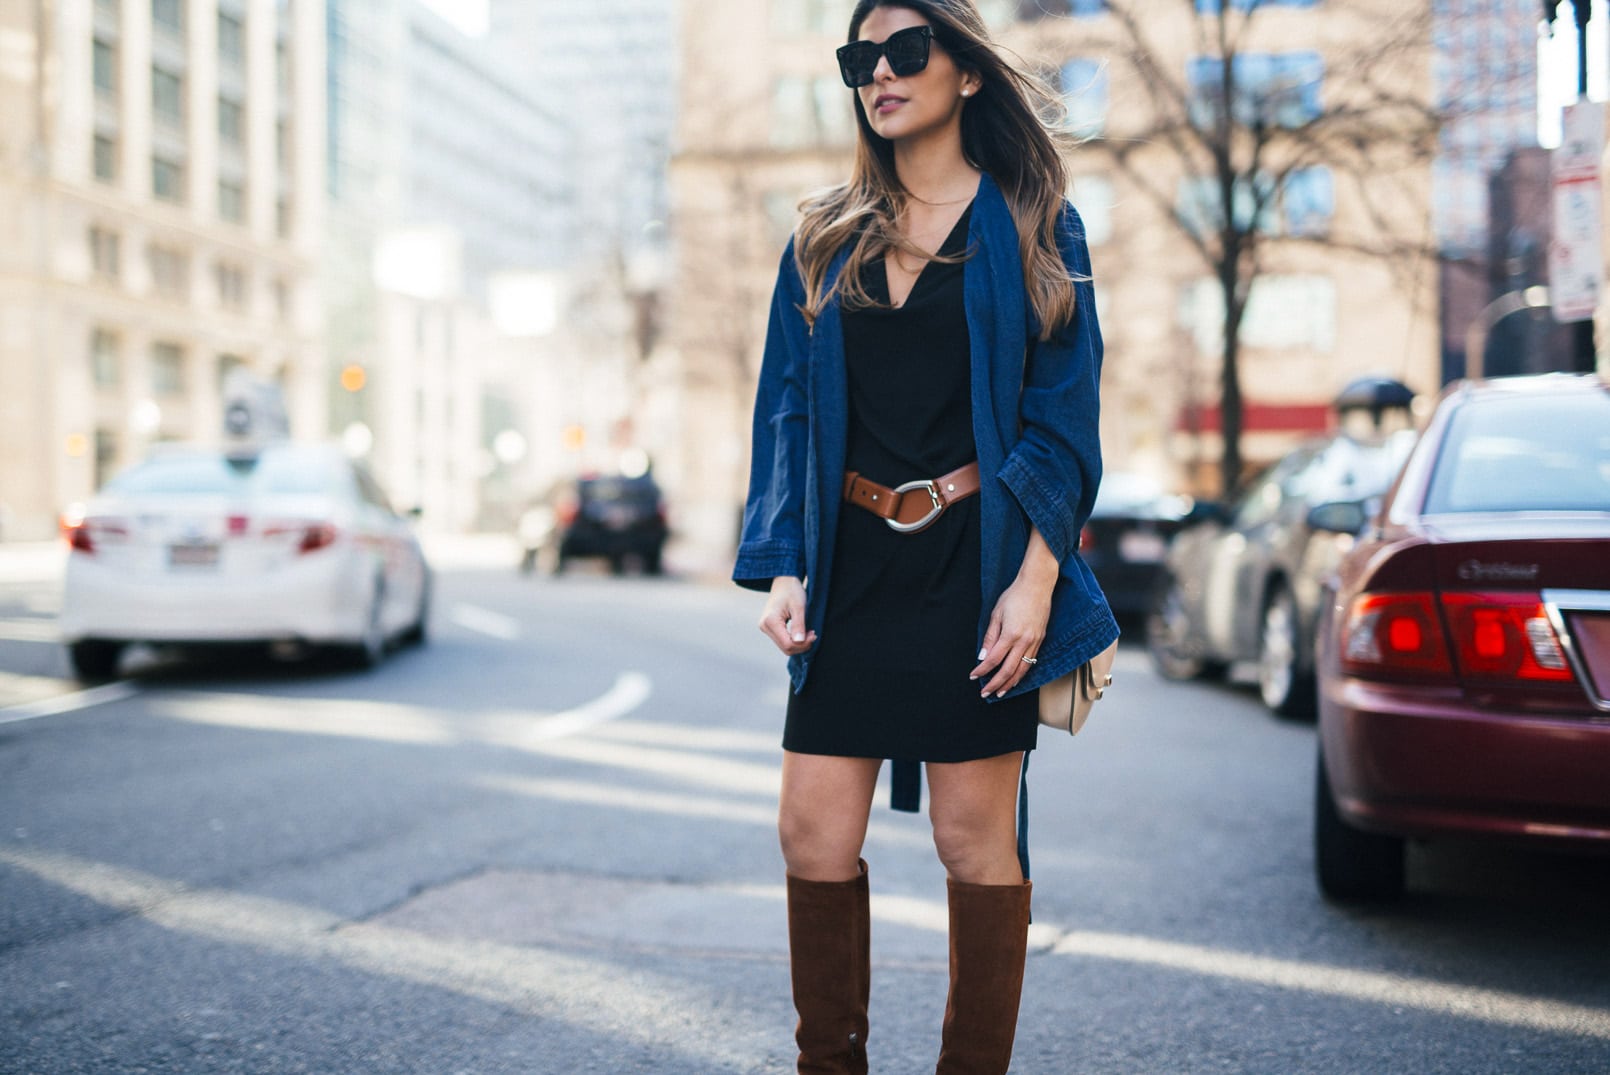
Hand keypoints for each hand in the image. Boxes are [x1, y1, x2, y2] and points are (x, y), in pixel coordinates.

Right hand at [759, 576, 816, 655]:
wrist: (784, 581)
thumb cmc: (792, 590)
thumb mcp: (799, 607)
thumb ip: (798, 625)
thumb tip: (799, 642)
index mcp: (770, 621)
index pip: (787, 644)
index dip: (802, 644)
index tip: (814, 634)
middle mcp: (764, 626)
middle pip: (785, 648)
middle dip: (801, 645)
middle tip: (813, 634)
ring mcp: (766, 628)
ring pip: (784, 646)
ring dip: (798, 644)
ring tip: (809, 633)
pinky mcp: (770, 628)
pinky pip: (783, 641)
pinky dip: (794, 640)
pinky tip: (802, 633)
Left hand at [970, 530, 1057, 697]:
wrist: (1037, 585)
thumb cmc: (1014, 596)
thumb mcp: (996, 614)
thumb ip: (990, 637)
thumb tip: (982, 656)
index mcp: (1010, 634)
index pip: (993, 659)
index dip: (982, 670)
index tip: (974, 676)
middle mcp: (1024, 641)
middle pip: (1008, 670)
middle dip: (996, 684)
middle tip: (986, 694)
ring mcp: (1034, 641)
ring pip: (1022, 669)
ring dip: (1011, 683)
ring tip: (1001, 692)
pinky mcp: (1041, 640)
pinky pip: (1031, 662)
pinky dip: (1022, 673)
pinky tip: (1015, 678)